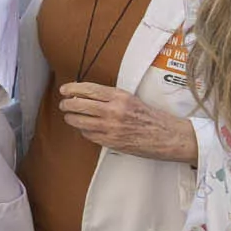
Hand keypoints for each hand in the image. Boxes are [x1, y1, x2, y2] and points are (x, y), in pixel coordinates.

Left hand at [59, 83, 199, 162]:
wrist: (166, 136)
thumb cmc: (151, 117)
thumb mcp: (131, 99)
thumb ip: (110, 97)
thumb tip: (86, 95)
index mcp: (119, 97)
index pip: (88, 89)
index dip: (72, 89)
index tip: (64, 90)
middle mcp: (113, 111)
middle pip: (79, 104)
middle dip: (67, 104)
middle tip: (64, 104)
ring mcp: (111, 127)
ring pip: (79, 121)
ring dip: (71, 118)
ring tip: (70, 116)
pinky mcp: (111, 141)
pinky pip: (88, 134)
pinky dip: (83, 130)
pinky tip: (85, 128)